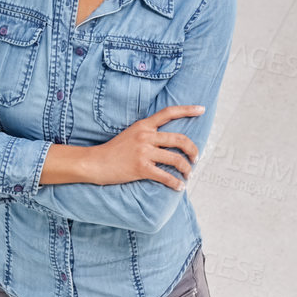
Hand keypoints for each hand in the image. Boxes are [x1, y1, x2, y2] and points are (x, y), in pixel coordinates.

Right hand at [77, 105, 203, 189]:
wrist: (95, 162)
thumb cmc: (114, 150)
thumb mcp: (131, 134)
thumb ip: (148, 133)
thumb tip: (168, 140)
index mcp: (144, 125)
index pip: (168, 113)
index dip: (187, 109)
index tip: (201, 109)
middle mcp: (145, 136)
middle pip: (180, 139)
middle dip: (193, 150)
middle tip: (196, 158)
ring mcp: (144, 152)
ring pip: (176, 159)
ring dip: (186, 169)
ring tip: (188, 174)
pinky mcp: (141, 168)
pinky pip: (166, 176)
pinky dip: (176, 183)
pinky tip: (179, 187)